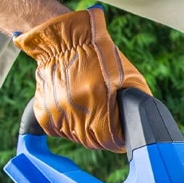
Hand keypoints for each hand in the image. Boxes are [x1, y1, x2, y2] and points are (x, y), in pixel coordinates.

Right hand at [14, 6, 150, 151]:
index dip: (118, 140)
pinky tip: (74, 108)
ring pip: (76, 137)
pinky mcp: (44, 112)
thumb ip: (137, 102)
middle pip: (93, 141)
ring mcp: (58, 111)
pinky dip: (68, 125)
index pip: (110, 139)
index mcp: (98, 97)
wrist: (65, 41)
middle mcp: (76, 107)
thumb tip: (140, 126)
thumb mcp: (129, 77)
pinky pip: (59, 130)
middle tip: (106, 121)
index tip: (120, 135)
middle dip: (103, 135)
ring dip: (84, 130)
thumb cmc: (102, 57)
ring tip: (89, 108)